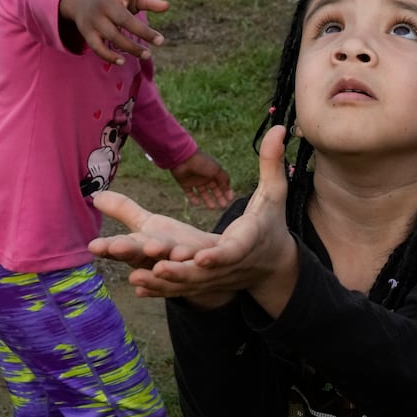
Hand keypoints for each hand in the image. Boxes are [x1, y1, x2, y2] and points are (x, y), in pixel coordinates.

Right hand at [58, 0, 168, 64]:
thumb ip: (148, 1)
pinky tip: (122, 62)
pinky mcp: (87, 33)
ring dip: (131, 48)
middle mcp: (105, 5)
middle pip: (124, 20)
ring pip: (113, 36)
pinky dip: (109, 56)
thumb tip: (168, 6)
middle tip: (161, 41)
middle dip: (142, 31)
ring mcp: (94, 20)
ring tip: (147, 54)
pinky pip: (97, 48)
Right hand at [89, 191, 236, 308]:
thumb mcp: (148, 226)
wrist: (215, 263)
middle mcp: (161, 262)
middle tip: (117, 246)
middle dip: (130, 253)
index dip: (109, 248)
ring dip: (163, 266)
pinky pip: (210, 263)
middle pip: (143, 257)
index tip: (93, 245)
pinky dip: (205, 260)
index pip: (122, 249)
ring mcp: (187, 266)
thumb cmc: (174, 245)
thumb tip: (96, 195)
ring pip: (174, 268)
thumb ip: (125, 212)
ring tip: (153, 251)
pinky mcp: (216, 262)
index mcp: (143, 252)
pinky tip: (197, 258)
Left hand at [97, 129, 298, 306]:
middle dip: (181, 271)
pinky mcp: (205, 284)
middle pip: (204, 271)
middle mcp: (229, 265)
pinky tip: (138, 286)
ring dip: (163, 282)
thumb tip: (279, 127)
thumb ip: (272, 163)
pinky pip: (181, 288)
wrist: (272, 263)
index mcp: (248, 242)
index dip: (219, 255)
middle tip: (158, 267)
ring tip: (137, 277)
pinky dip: (161, 289)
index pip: (234, 250)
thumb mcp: (273, 194)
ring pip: (188, 283)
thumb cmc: (270, 223)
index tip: (201, 256)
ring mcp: (216, 278)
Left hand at [170, 151, 232, 208]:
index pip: (222, 183)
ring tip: (213, 208)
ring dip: (208, 200)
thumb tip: (229, 189)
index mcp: (213, 172)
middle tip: (223, 206)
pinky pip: (190, 193)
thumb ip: (224, 180)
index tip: (230, 199)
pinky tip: (198, 203)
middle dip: (219, 197)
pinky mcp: (185, 183)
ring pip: (203, 192)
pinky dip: (193, 198)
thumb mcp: (217, 170)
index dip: (226, 191)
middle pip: (214, 189)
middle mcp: (205, 176)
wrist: (183, 159)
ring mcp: (195, 180)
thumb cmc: (202, 163)